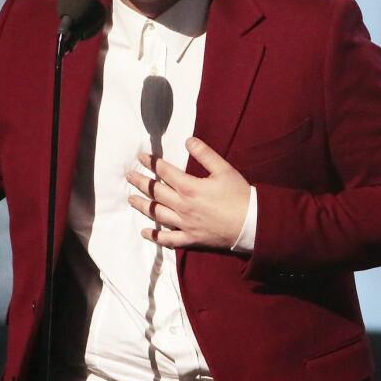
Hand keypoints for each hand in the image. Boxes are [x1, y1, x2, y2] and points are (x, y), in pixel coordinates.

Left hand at [126, 136, 249, 249]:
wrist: (251, 224)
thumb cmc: (239, 195)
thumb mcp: (224, 169)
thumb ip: (205, 154)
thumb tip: (188, 141)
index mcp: (189, 187)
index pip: (164, 172)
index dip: (152, 163)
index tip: (141, 156)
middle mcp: (182, 206)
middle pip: (155, 192)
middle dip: (141, 182)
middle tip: (129, 175)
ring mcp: (184, 223)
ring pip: (157, 214)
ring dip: (142, 205)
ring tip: (131, 199)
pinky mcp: (190, 238)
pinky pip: (168, 239)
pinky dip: (155, 237)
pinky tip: (145, 232)